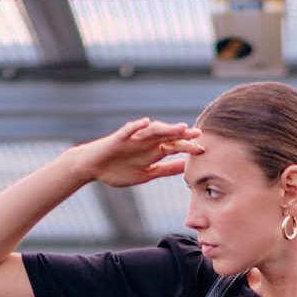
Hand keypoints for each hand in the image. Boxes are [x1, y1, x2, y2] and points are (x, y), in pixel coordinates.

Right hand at [72, 117, 204, 188]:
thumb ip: (166, 169)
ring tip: (179, 127)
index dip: (187, 147)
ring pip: (152, 130)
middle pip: (167, 136)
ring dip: (166, 128)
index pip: (174, 147)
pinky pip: (128, 130)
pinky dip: (137, 126)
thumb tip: (186, 168)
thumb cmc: (119, 170)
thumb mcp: (147, 174)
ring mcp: (133, 138)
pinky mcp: (118, 138)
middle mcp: (146, 142)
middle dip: (181, 135)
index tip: (203, 150)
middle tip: (197, 134)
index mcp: (153, 151)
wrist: (93, 167)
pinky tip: (145, 122)